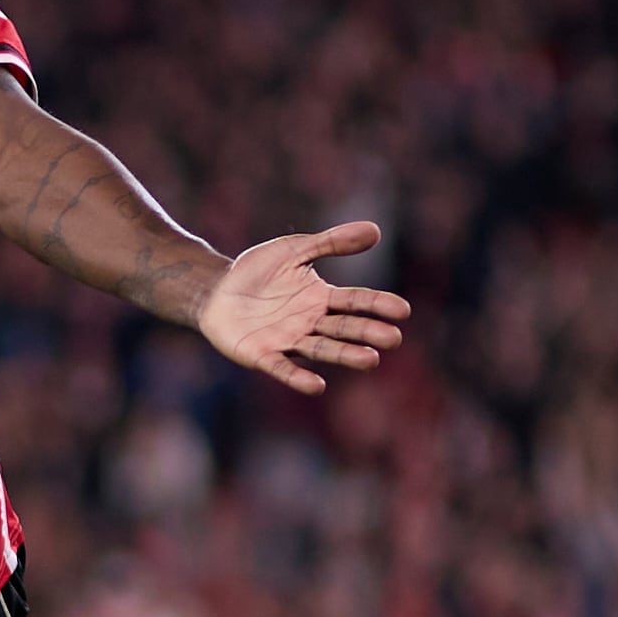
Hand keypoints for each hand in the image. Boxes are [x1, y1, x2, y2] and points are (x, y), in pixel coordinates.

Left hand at [197, 223, 411, 396]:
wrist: (215, 290)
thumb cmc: (257, 271)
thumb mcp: (294, 250)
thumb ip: (330, 242)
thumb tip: (375, 230)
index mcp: (322, 298)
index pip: (356, 301)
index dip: (378, 305)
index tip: (402, 311)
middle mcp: (311, 323)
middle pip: (344, 328)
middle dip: (368, 333)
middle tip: (393, 339)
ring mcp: (288, 340)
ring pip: (322, 349)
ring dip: (346, 355)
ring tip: (370, 360)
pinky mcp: (262, 355)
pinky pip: (282, 367)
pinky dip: (298, 377)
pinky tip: (317, 386)